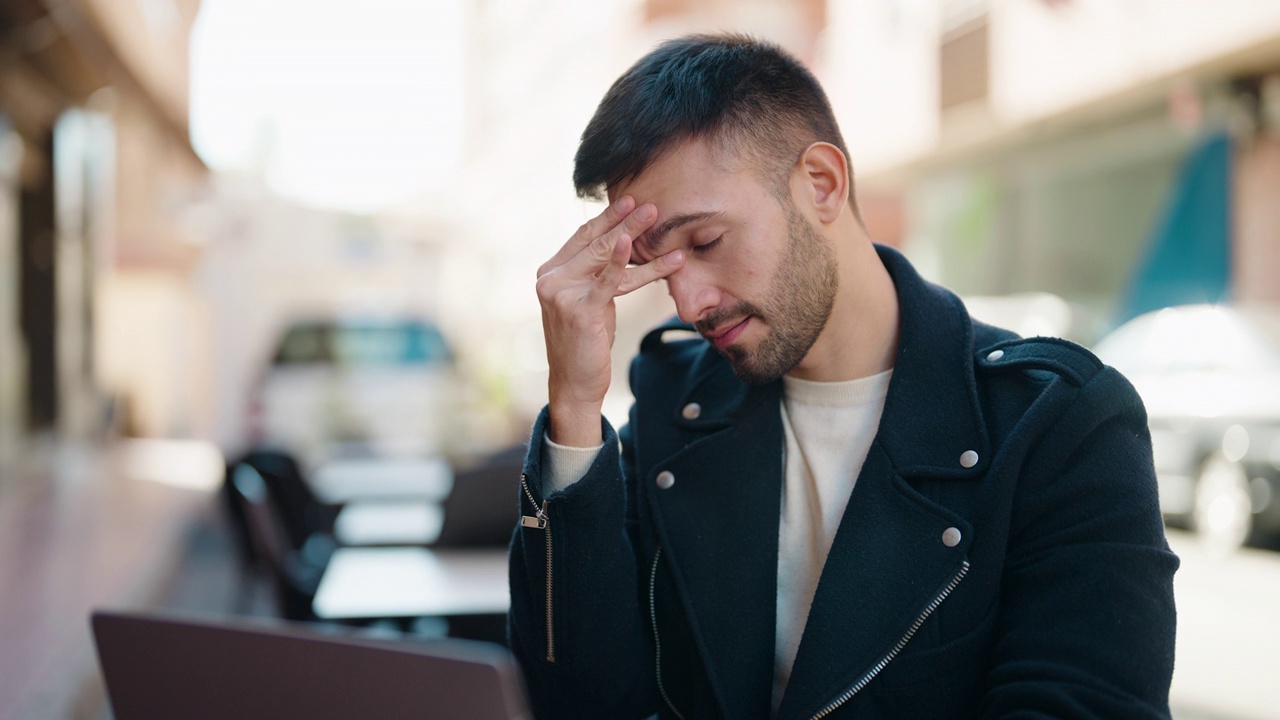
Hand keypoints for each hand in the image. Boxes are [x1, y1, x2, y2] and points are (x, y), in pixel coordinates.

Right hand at [536, 195, 684, 446]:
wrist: (575, 383)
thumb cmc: (586, 342)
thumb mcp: (590, 301)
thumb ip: (596, 275)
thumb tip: (622, 244)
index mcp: (550, 272)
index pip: (583, 237)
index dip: (607, 217)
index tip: (631, 201)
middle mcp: (550, 279)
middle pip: (594, 241)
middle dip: (624, 220)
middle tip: (650, 204)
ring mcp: (561, 293)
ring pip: (604, 256)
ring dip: (633, 234)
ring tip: (656, 218)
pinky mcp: (579, 310)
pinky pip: (607, 280)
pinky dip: (620, 260)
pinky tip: (632, 243)